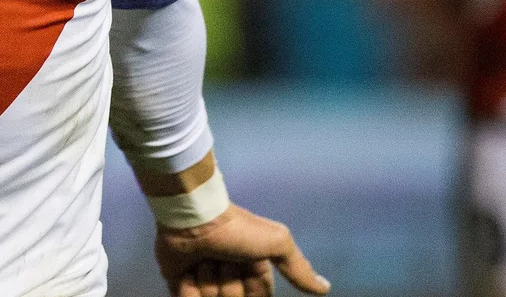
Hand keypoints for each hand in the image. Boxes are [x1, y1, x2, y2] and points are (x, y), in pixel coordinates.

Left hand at [155, 204, 329, 296]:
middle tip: (222, 257)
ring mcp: (205, 280)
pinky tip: (187, 270)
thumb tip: (325, 288)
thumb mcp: (277, 242)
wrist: (193, 216)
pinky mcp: (180, 282)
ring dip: (207, 281)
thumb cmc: (237, 228)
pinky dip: (187, 289)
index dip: (252, 286)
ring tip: (203, 257)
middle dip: (228, 283)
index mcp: (254, 269)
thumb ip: (298, 267)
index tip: (245, 261)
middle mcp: (231, 276)